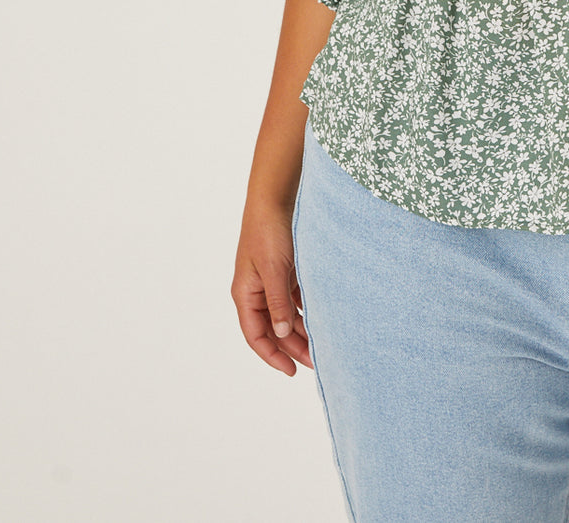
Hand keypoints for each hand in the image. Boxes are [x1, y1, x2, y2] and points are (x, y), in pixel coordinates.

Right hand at [232, 202, 313, 375]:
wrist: (275, 197)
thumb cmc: (269, 230)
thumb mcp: (274, 269)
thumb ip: (277, 302)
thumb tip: (280, 333)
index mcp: (245, 294)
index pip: (256, 336)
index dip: (272, 356)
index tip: (292, 371)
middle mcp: (255, 291)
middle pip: (272, 329)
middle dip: (292, 346)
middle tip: (316, 361)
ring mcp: (270, 280)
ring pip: (284, 314)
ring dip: (301, 329)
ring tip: (323, 343)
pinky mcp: (284, 270)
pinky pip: (293, 298)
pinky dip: (305, 310)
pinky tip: (321, 317)